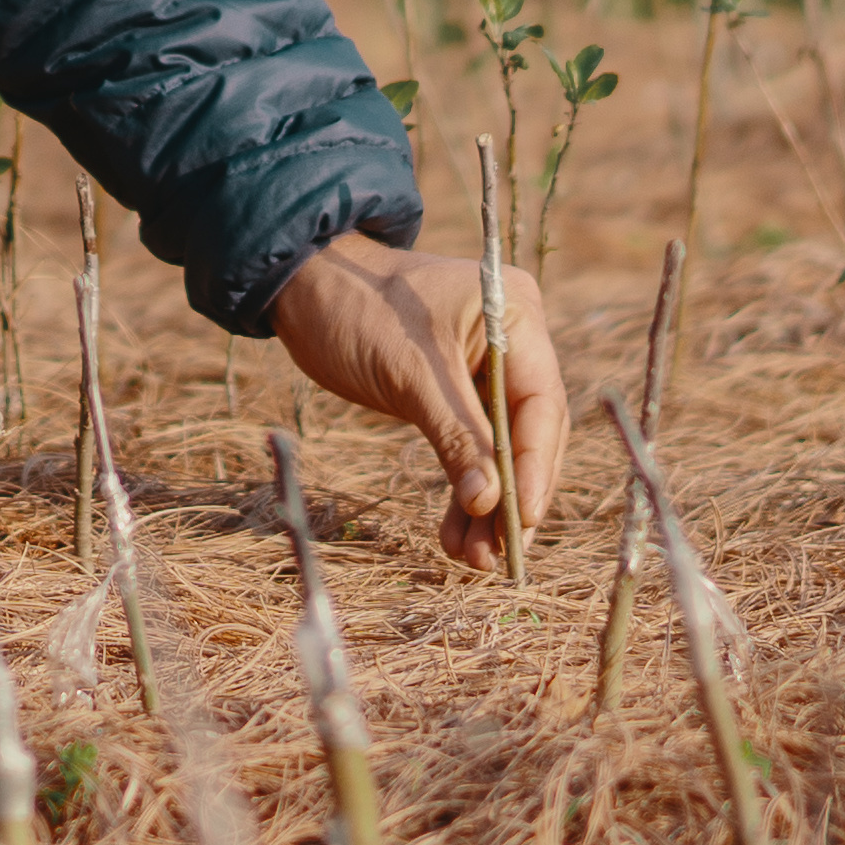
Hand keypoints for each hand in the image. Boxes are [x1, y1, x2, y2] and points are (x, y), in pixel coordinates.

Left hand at [271, 232, 561, 571]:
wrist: (304, 284)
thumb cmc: (358, 309)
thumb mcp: (411, 376)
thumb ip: (457, 438)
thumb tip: (490, 504)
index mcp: (515, 316)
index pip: (540, 402)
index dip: (535, 466)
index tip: (523, 520)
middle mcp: (512, 340)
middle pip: (528, 432)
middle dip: (512, 495)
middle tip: (501, 556)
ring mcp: (486, 367)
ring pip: (499, 448)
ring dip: (487, 504)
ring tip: (475, 560)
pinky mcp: (456, 391)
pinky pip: (470, 446)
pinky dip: (463, 488)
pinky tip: (454, 534)